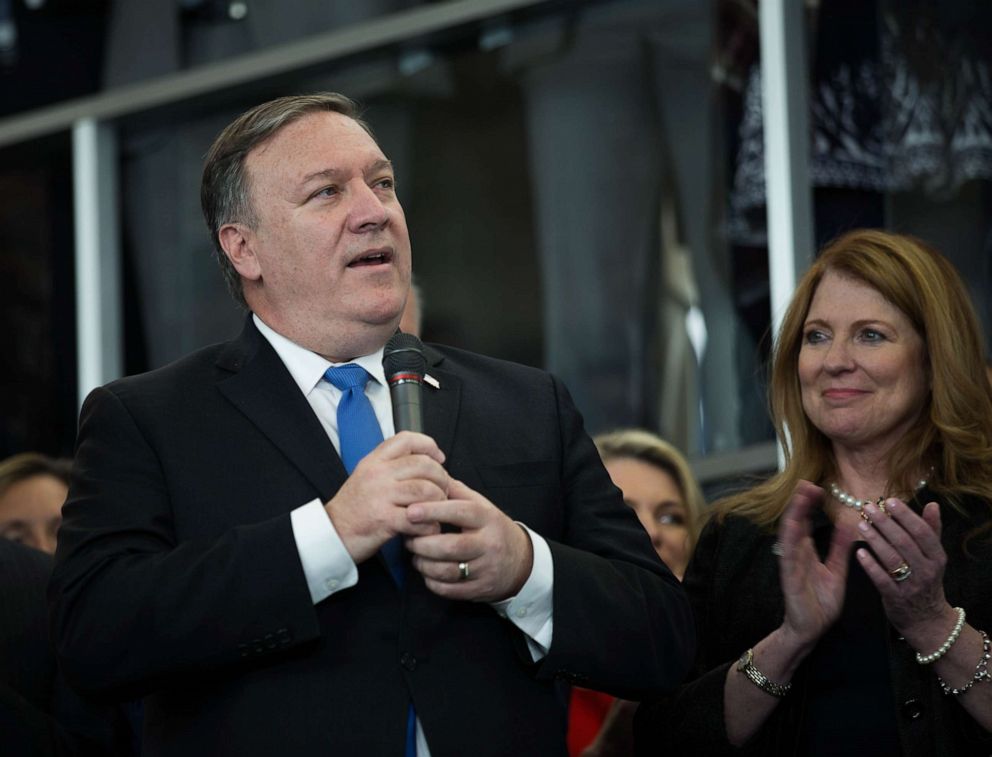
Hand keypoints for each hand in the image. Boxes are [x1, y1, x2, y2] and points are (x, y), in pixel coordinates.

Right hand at [324, 431, 448, 563]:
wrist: (332, 534)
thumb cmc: (353, 509)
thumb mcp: (366, 476)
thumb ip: (391, 466)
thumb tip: (426, 461)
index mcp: (374, 461)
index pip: (407, 440)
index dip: (429, 445)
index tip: (439, 458)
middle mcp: (378, 474)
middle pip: (424, 465)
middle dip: (441, 479)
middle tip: (443, 491)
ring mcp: (381, 496)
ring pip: (426, 490)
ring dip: (438, 502)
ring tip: (436, 510)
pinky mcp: (385, 519)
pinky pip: (419, 518)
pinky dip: (429, 525)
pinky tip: (426, 528)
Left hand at [405, 479, 533, 601]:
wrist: (521, 562)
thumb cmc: (492, 528)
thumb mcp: (482, 506)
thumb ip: (457, 492)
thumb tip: (432, 474)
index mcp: (487, 518)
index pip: (460, 512)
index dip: (434, 511)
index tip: (411, 511)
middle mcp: (488, 544)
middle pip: (451, 546)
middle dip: (423, 544)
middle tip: (408, 540)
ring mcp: (485, 569)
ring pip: (448, 571)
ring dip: (424, 565)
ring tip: (416, 556)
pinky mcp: (480, 589)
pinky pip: (449, 590)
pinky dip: (432, 583)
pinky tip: (427, 572)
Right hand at [778, 480, 857, 649]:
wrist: (812, 628)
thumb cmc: (821, 601)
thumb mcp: (836, 571)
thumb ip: (840, 549)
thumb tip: (848, 524)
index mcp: (807, 551)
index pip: (807, 521)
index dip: (810, 504)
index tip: (817, 487)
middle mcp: (796, 553)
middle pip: (796, 522)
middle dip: (800, 502)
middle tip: (807, 483)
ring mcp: (791, 563)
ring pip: (790, 533)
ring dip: (794, 514)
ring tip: (801, 496)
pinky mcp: (789, 576)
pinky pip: (789, 554)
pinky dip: (791, 538)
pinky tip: (794, 525)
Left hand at [855, 499, 951, 639]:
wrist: (928, 620)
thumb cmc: (926, 581)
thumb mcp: (933, 557)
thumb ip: (931, 531)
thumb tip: (932, 504)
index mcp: (937, 557)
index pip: (922, 532)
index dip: (906, 515)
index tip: (889, 501)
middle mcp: (926, 570)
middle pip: (905, 543)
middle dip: (885, 523)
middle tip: (868, 508)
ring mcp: (911, 585)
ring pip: (892, 559)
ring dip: (875, 540)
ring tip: (861, 524)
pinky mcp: (896, 598)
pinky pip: (882, 579)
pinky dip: (870, 565)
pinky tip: (858, 552)